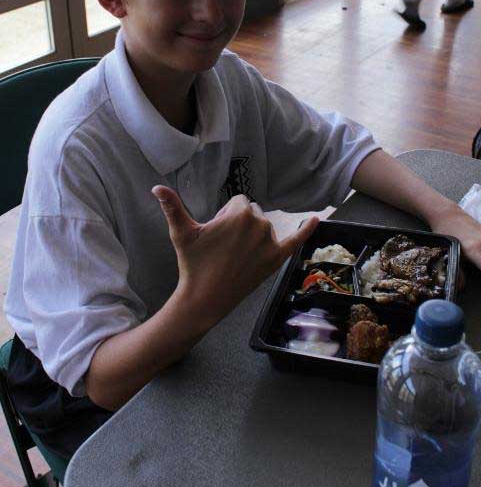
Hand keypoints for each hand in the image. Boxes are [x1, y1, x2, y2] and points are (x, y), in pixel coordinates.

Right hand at [152, 186, 318, 325]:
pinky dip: (307, 230)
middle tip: (223, 248)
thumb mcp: (182, 233)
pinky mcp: (277, 259)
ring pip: (264, 227)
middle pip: (252, 213)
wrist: (205, 299)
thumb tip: (156, 187)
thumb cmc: (193, 264)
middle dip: (239, 225)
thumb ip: (172, 207)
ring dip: (254, 236)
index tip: (217, 235)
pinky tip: (317, 220)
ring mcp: (270, 242)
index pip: (238, 203)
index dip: (226, 217)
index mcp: (239, 212)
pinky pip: (296, 240)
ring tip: (236, 256)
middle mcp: (259, 223)